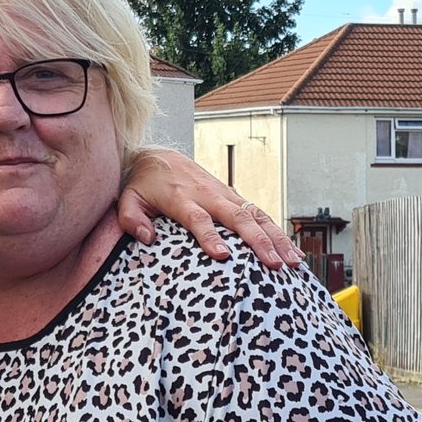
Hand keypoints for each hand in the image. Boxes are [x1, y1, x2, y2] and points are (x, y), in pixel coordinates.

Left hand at [117, 147, 293, 267]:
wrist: (160, 157)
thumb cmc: (143, 185)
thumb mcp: (129, 199)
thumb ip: (132, 218)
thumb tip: (148, 238)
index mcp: (182, 198)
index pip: (198, 218)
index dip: (209, 236)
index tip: (222, 255)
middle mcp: (208, 195)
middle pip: (237, 218)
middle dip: (258, 241)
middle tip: (274, 264)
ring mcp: (225, 195)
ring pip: (256, 216)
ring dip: (276, 238)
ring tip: (293, 261)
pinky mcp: (234, 198)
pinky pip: (260, 215)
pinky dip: (278, 232)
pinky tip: (292, 252)